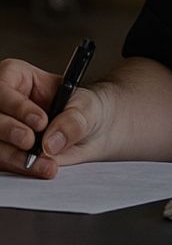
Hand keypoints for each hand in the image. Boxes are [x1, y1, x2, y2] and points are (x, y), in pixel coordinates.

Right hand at [0, 58, 103, 178]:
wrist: (89, 133)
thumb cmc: (83, 109)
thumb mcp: (86, 107)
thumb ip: (72, 120)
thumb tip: (52, 141)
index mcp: (15, 77)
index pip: (3, 89)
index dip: (18, 106)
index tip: (40, 121)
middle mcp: (1, 103)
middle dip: (9, 131)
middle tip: (30, 143)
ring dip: (16, 156)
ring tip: (46, 163)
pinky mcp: (1, 151)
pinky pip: (1, 162)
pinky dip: (19, 167)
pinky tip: (40, 169)